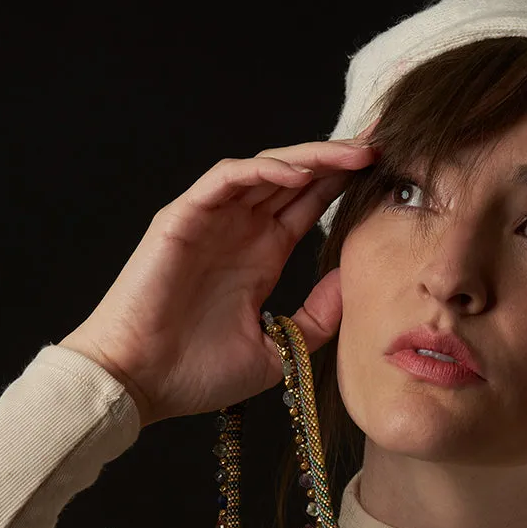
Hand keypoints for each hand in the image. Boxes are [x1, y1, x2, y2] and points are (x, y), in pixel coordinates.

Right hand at [61, 126, 377, 423]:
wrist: (139, 384)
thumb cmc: (196, 374)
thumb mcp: (279, 350)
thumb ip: (318, 317)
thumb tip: (357, 281)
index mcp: (261, 255)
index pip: (308, 204)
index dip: (344, 184)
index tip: (387, 173)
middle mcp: (238, 231)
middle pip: (294, 177)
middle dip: (338, 158)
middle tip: (383, 143)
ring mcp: (210, 221)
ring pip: (265, 169)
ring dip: (310, 157)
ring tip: (354, 154)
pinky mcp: (181, 219)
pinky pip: (225, 179)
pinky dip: (262, 170)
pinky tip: (299, 173)